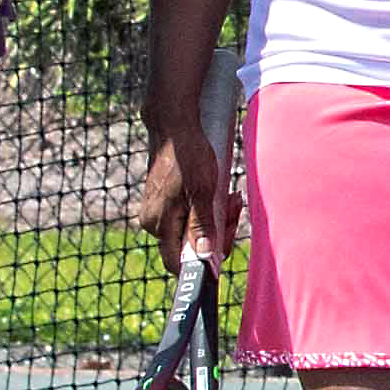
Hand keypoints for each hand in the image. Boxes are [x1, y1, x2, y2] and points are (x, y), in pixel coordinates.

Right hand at [125, 127, 226, 262]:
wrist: (174, 126)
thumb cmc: (187, 155)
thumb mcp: (202, 191)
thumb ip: (202, 226)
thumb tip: (203, 255)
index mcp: (159, 224)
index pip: (178, 263)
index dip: (202, 263)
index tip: (224, 247)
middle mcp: (154, 223)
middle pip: (189, 246)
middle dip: (217, 232)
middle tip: (235, 209)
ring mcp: (158, 212)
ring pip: (192, 230)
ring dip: (216, 218)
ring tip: (231, 197)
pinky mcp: (165, 202)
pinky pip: (188, 216)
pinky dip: (207, 209)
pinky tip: (220, 194)